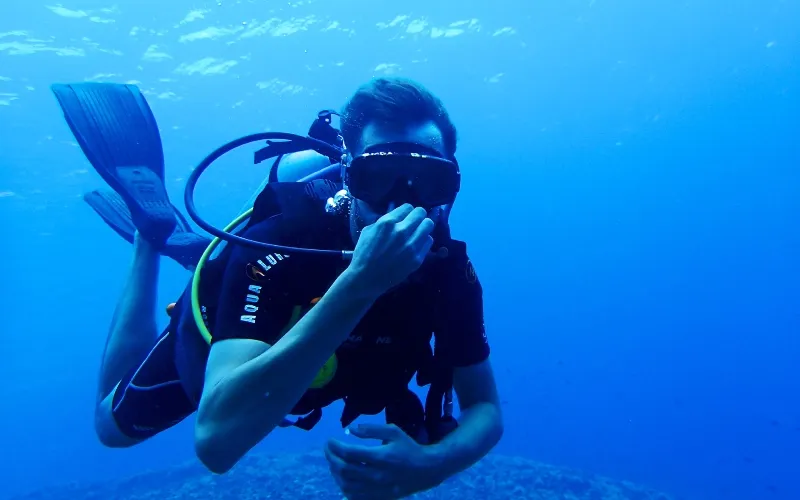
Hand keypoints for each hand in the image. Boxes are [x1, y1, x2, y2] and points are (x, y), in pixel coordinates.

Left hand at [324, 424, 442, 499]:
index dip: (335, 447)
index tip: (330, 440)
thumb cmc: (409, 448)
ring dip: (335, 473)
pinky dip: (344, 487)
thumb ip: (372, 429)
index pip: (349, 453)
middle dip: (331, 458)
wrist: (426, 470)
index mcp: (381, 457)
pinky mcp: (378, 497)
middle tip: (328, 449)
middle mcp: (377, 475)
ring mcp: (377, 489)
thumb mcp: (394, 432)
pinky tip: (342, 477)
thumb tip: (350, 429)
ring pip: (346, 484)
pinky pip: (354, 496)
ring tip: (333, 462)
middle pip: (345, 469)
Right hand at [348, 204, 434, 297]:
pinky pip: (429, 241)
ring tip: (417, 232)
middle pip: (421, 213)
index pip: (408, 207)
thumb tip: (397, 215)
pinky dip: (423, 241)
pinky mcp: (417, 258)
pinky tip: (416, 244)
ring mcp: (411, 246)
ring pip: (428, 225)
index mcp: (388, 223)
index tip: (405, 216)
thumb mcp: (368, 231)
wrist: (366, 278)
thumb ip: (384, 221)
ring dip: (423, 227)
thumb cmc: (364, 253)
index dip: (406, 211)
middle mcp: (402, 231)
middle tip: (414, 222)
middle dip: (417, 216)